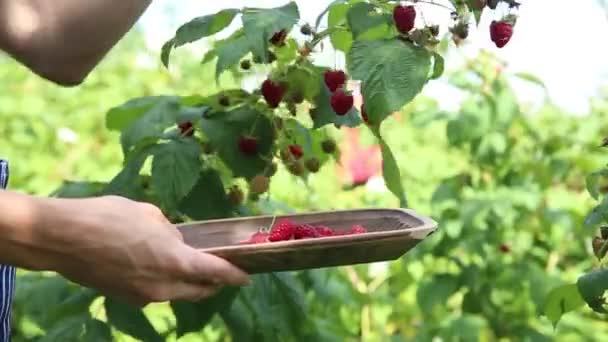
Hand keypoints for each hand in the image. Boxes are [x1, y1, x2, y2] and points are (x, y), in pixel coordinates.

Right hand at [32, 195, 249, 305]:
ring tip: (186, 264)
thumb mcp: (149, 214)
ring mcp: (143, 296)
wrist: (62, 238)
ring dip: (187, 282)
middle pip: (199, 290)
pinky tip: (155, 265)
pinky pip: (156, 292)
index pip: (216, 273)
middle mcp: (163, 286)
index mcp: (175, 262)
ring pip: (177, 293)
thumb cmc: (108, 217)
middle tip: (219, 271)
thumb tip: (174, 242)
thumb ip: (170, 232)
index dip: (234, 275)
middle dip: (212, 282)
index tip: (246, 276)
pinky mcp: (126, 298)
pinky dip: (164, 282)